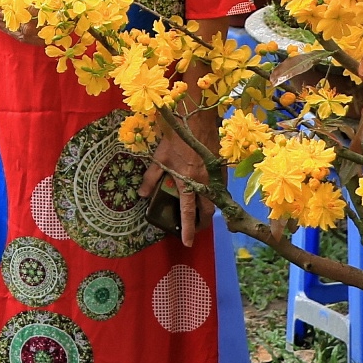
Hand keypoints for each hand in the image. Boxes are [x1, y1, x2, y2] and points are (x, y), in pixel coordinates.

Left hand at [143, 110, 217, 246]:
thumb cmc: (176, 138)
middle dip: (201, 222)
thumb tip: (141, 194)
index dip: (187, 229)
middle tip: (194, 227)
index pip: (188, 212)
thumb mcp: (159, 158)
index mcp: (188, 182)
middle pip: (207, 211)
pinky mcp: (220, 169)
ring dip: (209, 209)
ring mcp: (215, 176)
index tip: (187, 243)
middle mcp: (204, 182)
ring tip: (200, 212)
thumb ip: (151, 178)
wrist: (196, 119)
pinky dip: (214, 195)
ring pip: (215, 200)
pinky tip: (207, 192)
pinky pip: (219, 189)